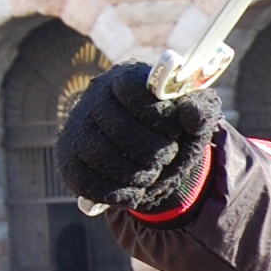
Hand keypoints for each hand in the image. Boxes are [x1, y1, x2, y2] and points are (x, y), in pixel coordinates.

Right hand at [56, 61, 222, 212]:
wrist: (148, 155)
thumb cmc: (172, 129)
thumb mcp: (196, 116)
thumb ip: (202, 109)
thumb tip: (188, 111)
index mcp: (126, 78)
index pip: (135, 91)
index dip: (161, 117)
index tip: (174, 130)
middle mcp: (94, 98)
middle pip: (120, 129)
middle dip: (153, 152)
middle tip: (166, 158)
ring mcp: (76, 129)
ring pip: (101, 155)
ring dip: (136, 174)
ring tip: (151, 175)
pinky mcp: (68, 161)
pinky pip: (87, 182)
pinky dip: (117, 193)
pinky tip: (134, 190)